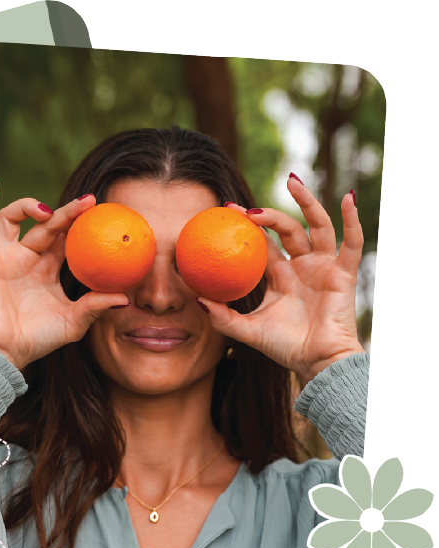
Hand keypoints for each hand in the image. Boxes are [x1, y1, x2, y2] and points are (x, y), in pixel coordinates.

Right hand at [0, 183, 128, 370]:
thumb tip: (125, 299)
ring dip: (25, 205)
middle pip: (45, 224)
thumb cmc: (38, 340)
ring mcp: (4, 258)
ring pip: (11, 219)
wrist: (4, 353)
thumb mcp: (73, 323)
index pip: (64, 237)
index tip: (98, 211)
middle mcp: (26, 258)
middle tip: (87, 203)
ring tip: (45, 210)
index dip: (78, 222)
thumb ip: (95, 307)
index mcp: (47, 268)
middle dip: (65, 212)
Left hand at [197, 177, 364, 384]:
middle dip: (267, 214)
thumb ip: (222, 317)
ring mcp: (323, 267)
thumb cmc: (284, 347)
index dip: (247, 226)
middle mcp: (301, 266)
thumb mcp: (247, 331)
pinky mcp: (343, 273)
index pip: (263, 243)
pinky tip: (348, 198)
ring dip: (307, 202)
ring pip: (317, 226)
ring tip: (292, 182)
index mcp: (280, 275)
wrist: (315, 363)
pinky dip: (352, 219)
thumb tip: (197, 300)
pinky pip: (352, 242)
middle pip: (287, 229)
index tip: (226, 210)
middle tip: (244, 208)